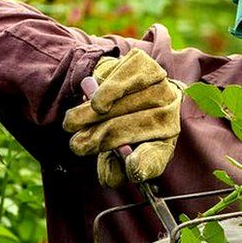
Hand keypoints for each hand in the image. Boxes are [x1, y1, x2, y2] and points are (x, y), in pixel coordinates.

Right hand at [63, 48, 181, 186]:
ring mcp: (159, 84)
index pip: (158, 156)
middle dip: (104, 140)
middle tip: (78, 146)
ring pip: (128, 104)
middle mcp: (169, 110)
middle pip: (140, 128)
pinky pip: (125, 80)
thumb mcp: (115, 150)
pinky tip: (94, 102)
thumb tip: (110, 178)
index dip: (144, 163)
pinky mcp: (144, 64)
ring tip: (71, 125)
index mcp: (165, 137)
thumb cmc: (113, 122)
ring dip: (94, 117)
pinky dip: (106, 93)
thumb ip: (113, 167)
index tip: (129, 166)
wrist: (110, 80)